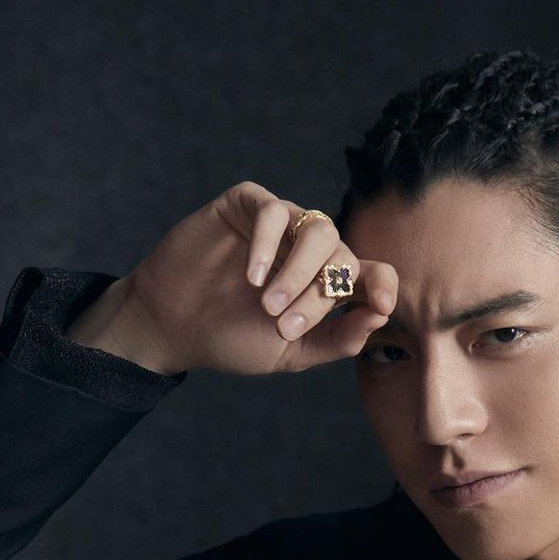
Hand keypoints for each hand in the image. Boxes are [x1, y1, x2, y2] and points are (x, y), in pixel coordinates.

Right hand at [66, 181, 396, 375]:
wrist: (173, 326)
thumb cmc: (234, 340)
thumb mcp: (292, 354)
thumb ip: (338, 340)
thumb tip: (381, 315)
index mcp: (328, 285)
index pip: (374, 273)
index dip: (384, 284)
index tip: (381, 304)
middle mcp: (310, 251)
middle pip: (343, 255)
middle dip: (318, 294)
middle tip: (283, 324)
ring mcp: (282, 225)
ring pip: (318, 229)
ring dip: (298, 271)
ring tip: (268, 304)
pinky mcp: (247, 205)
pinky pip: (273, 209)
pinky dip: (269, 243)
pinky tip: (252, 275)